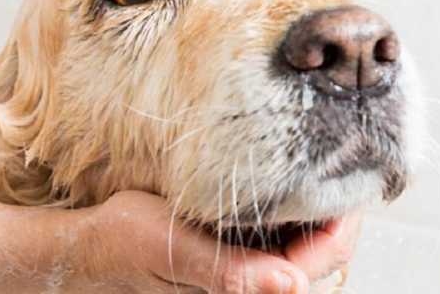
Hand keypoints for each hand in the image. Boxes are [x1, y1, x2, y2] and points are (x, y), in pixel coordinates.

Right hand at [57, 192, 360, 292]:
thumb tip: (290, 285)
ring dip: (314, 211)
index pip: (323, 257)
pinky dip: (292, 213)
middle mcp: (251, 289)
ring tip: (317, 167)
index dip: (343, 216)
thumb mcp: (171, 246)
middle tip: (341, 159)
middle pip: (324, 254)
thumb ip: (229, 271)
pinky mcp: (239, 263)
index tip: (349, 170)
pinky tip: (282, 187)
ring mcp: (247, 276)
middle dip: (334, 210)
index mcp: (241, 292)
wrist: (91, 245)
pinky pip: (285, 242)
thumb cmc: (123, 245)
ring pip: (308, 246)